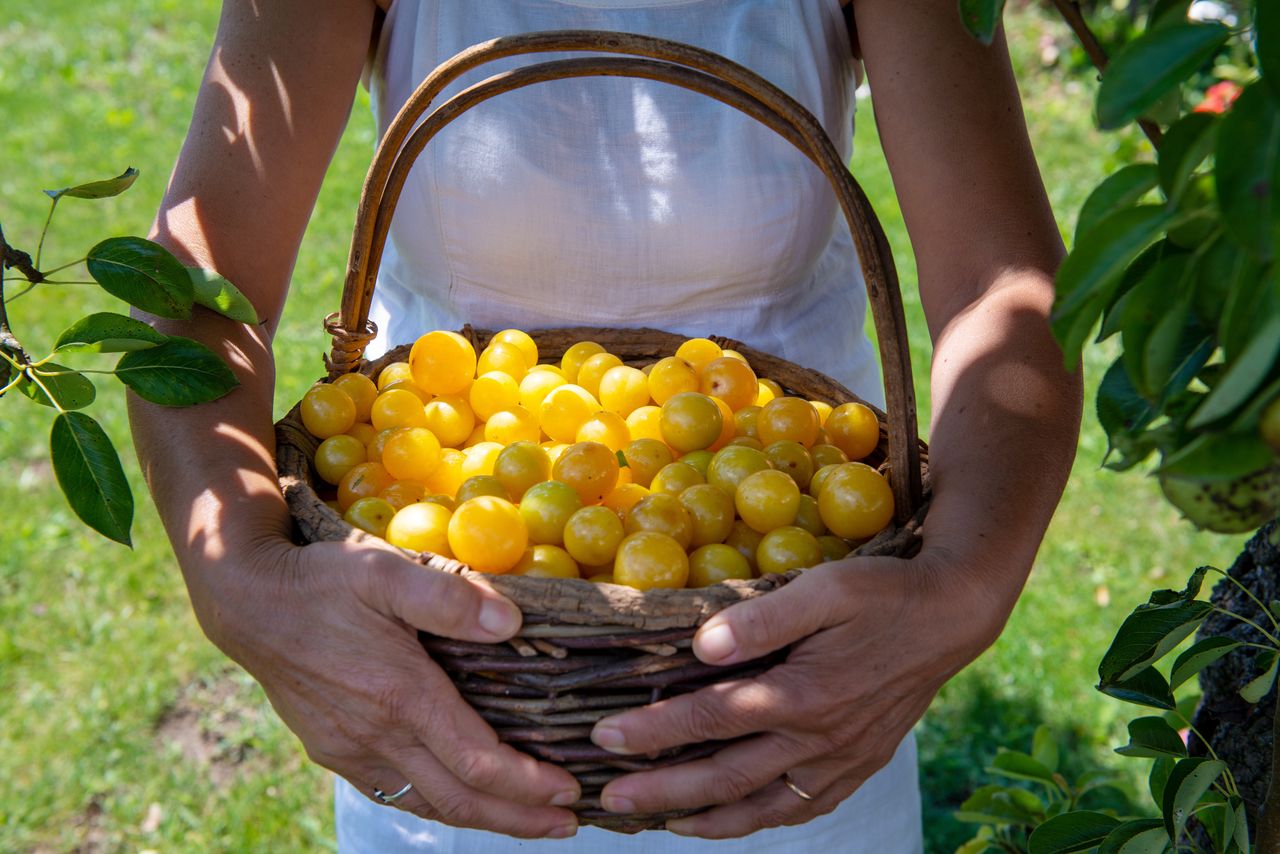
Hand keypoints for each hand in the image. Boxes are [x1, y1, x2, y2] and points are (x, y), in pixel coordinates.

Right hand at [197, 535, 581, 838]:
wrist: (247, 603)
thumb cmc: (321, 582)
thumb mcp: (384, 571)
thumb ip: (448, 598)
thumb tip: (512, 623)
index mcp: (400, 697)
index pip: (478, 762)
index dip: (529, 784)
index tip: (571, 790)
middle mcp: (377, 736)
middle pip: (460, 799)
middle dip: (520, 817)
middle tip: (570, 825)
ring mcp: (352, 750)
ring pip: (427, 804)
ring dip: (484, 819)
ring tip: (531, 822)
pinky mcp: (334, 750)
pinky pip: (395, 792)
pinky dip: (438, 804)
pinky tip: (460, 800)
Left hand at [586, 548, 1011, 837]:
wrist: (953, 615)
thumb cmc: (883, 592)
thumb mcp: (826, 588)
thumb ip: (764, 618)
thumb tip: (703, 647)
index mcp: (802, 694)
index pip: (709, 720)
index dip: (652, 732)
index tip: (603, 737)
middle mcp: (818, 739)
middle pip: (725, 778)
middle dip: (661, 792)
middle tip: (608, 799)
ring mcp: (840, 759)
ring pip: (762, 806)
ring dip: (706, 819)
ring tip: (661, 824)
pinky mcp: (859, 764)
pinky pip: (803, 808)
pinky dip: (762, 820)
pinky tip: (737, 818)